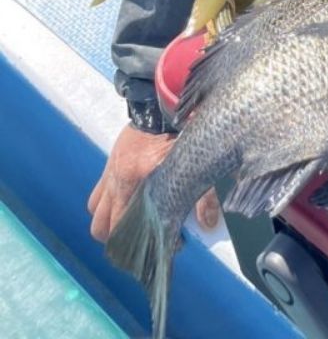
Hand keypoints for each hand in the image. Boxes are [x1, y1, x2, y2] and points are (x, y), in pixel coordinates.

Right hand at [88, 124, 219, 241]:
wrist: (157, 107)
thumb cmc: (178, 134)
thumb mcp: (193, 164)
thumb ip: (203, 195)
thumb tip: (208, 224)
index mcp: (140, 180)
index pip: (134, 226)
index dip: (151, 241)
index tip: (171, 244)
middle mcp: (119, 182)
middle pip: (107, 230)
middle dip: (124, 243)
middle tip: (146, 243)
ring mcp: (109, 177)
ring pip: (97, 218)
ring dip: (110, 229)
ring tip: (131, 232)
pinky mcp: (106, 170)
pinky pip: (95, 200)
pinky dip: (104, 210)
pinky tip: (122, 210)